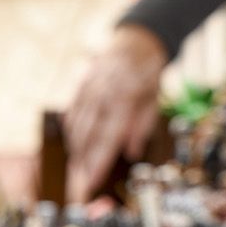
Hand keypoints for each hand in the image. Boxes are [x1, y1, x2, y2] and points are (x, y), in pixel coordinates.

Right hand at [62, 24, 168, 202]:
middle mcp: (101, 95)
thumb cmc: (147, 75)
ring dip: (75, 150)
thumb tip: (131, 153)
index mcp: (122, 99)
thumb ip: (141, 127)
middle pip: (87, 136)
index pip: (106, 138)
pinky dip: (71, 132)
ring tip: (77, 170)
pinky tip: (73, 146)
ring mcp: (87, 90)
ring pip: (76, 127)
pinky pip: (72, 114)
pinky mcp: (80, 87)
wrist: (135, 43)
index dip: (97, 163)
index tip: (92, 182)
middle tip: (81, 184)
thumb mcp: (154, 100)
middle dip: (83, 162)